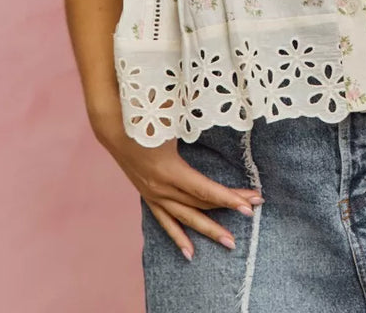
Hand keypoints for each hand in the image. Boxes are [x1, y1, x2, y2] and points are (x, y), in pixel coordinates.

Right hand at [94, 113, 263, 260]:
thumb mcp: (170, 119)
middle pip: (201, 202)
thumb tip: (218, 113)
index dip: (228, 198)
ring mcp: (154, 194)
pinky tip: (190, 253)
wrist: (113, 126)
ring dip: (208, 229)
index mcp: (169, 170)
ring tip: (230, 243)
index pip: (205, 189)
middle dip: (229, 206)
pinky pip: (166, 221)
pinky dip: (178, 237)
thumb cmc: (144, 118)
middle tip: (253, 210)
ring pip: (186, 217)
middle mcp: (162, 188)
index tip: (250, 204)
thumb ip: (193, 120)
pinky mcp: (149, 196)